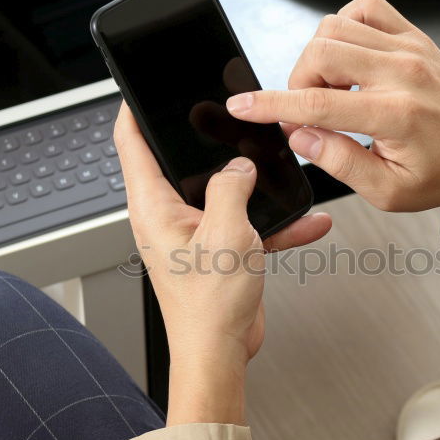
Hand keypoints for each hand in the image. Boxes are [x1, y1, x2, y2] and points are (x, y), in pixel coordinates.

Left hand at [114, 104, 331, 424]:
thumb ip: (233, 187)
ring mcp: (194, 233)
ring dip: (253, 184)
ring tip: (277, 166)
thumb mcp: (225, 232)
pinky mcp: (219, 251)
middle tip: (227, 116)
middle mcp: (168, 216)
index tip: (141, 85)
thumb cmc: (208, 306)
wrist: (220, 353)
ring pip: (223, 191)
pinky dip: (276, 223)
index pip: (132, 143)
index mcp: (153, 206)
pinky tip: (308, 220)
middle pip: (181, 162)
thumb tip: (240, 167)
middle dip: (207, 140)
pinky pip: (248, 225)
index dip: (134, 109)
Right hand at [226, 0, 439, 247]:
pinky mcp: (415, 37)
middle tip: (308, 113)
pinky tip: (349, 61)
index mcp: (395, 115)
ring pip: (336, 26)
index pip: (316, 104)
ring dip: (318, 58)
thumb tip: (299, 136)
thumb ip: (338, 161)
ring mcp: (410, 48)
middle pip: (321, 52)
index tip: (243, 105)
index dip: (270, 105)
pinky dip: (344, 28)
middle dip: (298, 83)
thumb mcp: (387, 190)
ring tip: (331, 92)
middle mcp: (402, 73)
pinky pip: (365, 8)